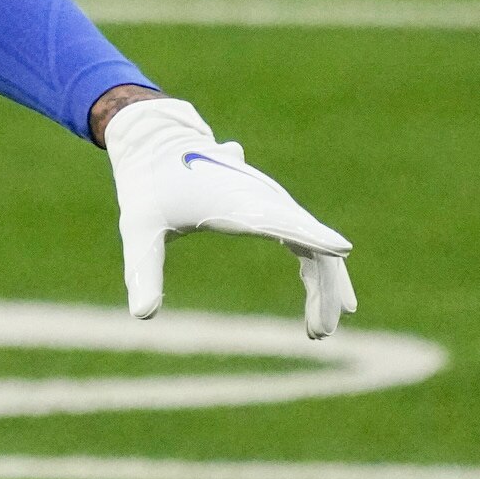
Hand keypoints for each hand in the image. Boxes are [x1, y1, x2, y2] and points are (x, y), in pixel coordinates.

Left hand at [103, 96, 355, 337]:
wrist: (158, 144)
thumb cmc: (148, 187)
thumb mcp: (138, 228)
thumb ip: (143, 271)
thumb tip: (141, 316)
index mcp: (234, 202)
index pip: (279, 220)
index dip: (311, 235)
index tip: (341, 250)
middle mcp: (262, 198)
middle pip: (310, 242)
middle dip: (323, 287)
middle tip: (320, 334)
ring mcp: (271, 201)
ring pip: (314, 244)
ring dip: (324, 285)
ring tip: (319, 332)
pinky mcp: (270, 206)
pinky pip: (305, 239)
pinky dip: (316, 269)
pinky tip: (317, 303)